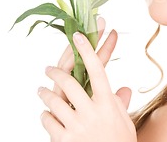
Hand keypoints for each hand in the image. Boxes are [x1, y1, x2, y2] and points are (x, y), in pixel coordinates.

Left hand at [37, 18, 135, 141]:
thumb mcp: (125, 123)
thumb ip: (120, 104)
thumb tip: (123, 90)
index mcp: (108, 103)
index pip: (97, 69)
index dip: (88, 49)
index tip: (79, 35)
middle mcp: (92, 111)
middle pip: (69, 81)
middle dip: (55, 71)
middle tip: (48, 68)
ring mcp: (76, 126)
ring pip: (53, 100)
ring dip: (45, 93)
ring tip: (41, 91)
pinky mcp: (64, 140)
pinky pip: (48, 121)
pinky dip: (45, 116)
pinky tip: (46, 114)